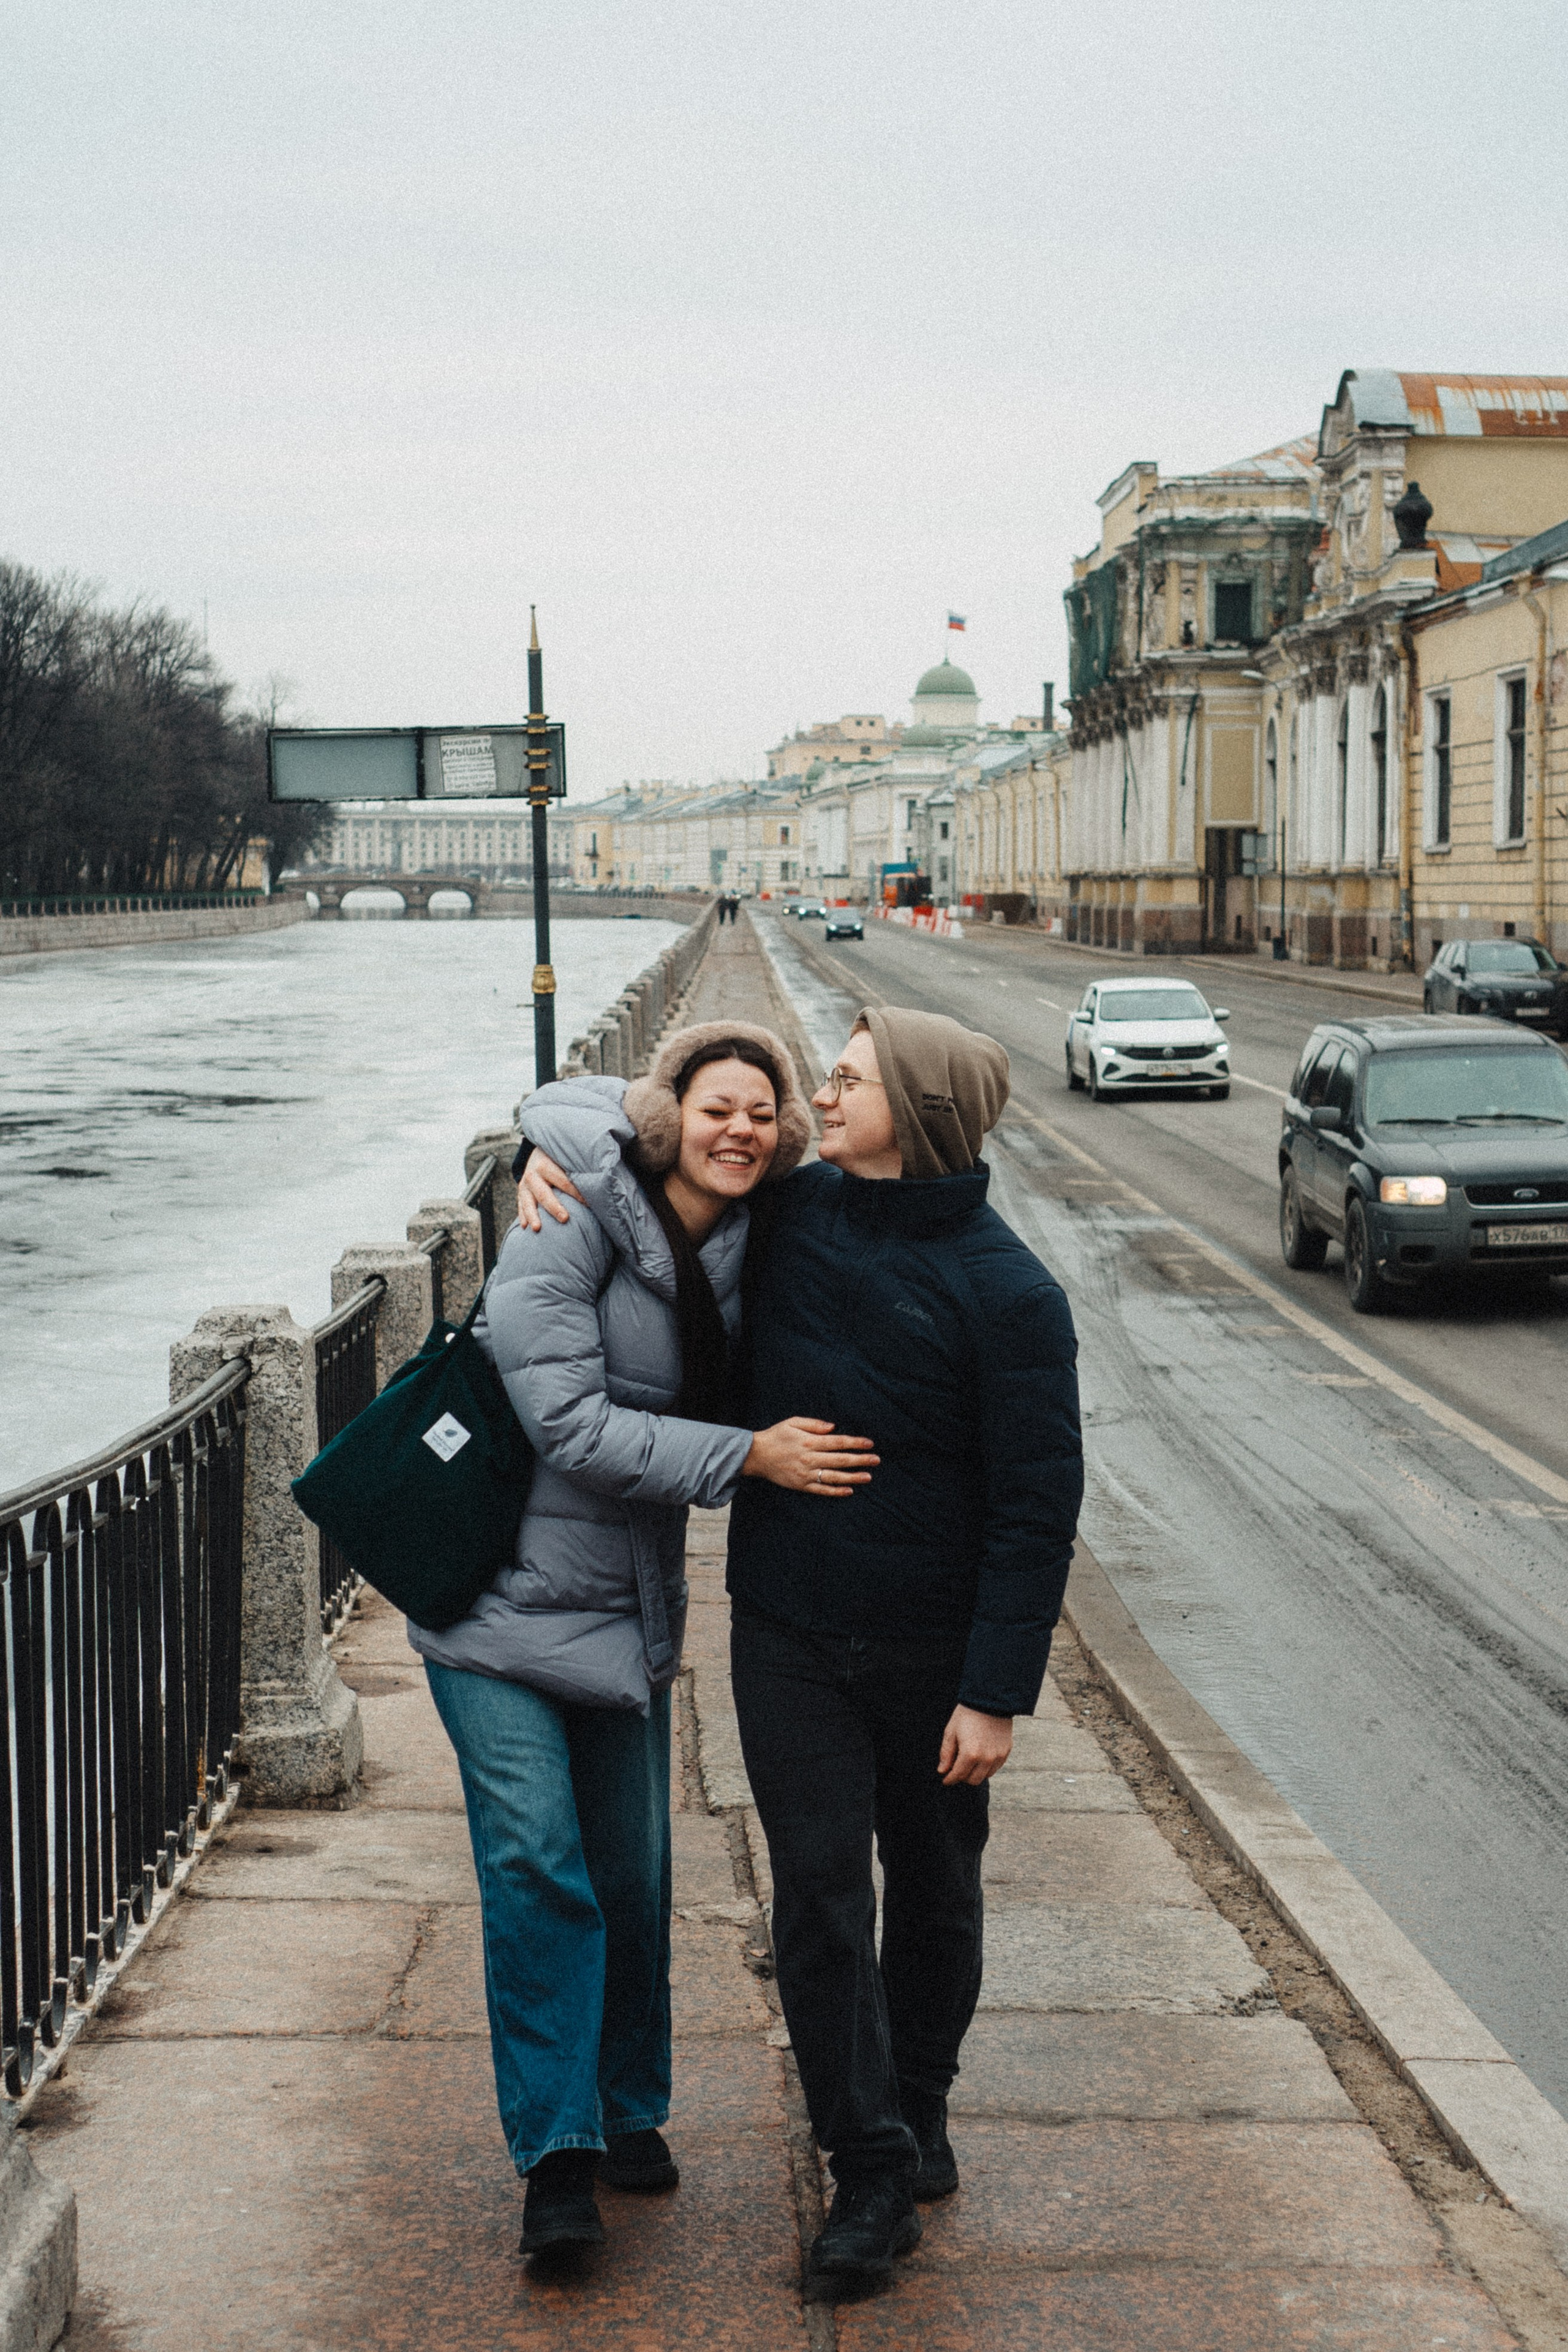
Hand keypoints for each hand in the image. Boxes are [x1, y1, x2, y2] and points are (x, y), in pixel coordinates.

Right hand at [516, 1148, 584, 1231]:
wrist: (538, 1152)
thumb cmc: (559, 1159)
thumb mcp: (564, 1159)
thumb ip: (574, 1170)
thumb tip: (597, 1184)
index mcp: (545, 1165)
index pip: (563, 1182)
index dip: (576, 1193)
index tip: (588, 1204)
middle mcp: (532, 1175)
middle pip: (544, 1194)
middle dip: (554, 1207)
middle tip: (565, 1219)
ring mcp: (524, 1185)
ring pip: (527, 1203)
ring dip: (532, 1216)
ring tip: (537, 1229)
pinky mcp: (521, 1193)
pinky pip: (521, 1206)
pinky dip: (523, 1216)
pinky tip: (524, 1227)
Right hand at [742, 1417, 878, 1494]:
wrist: (756, 1455)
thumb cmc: (776, 1436)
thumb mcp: (793, 1422)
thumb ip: (814, 1424)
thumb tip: (834, 1428)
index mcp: (809, 1441)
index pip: (838, 1442)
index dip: (856, 1443)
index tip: (870, 1444)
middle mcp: (810, 1458)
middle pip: (840, 1460)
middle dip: (860, 1460)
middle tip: (876, 1460)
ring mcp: (806, 1474)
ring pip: (834, 1477)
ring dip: (853, 1477)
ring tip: (868, 1476)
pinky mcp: (801, 1485)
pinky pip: (822, 1490)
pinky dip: (836, 1491)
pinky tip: (849, 1490)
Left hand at [938, 1706, 1012, 1785]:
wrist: (990, 1700)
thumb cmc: (967, 1714)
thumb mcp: (951, 1732)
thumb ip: (946, 1753)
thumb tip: (943, 1771)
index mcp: (970, 1754)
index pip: (958, 1775)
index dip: (950, 1779)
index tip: (946, 1779)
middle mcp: (986, 1759)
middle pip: (973, 1780)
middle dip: (962, 1777)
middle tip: (956, 1770)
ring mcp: (998, 1756)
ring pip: (986, 1775)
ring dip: (976, 1773)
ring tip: (968, 1763)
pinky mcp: (1006, 1751)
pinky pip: (996, 1767)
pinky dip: (987, 1767)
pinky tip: (980, 1758)